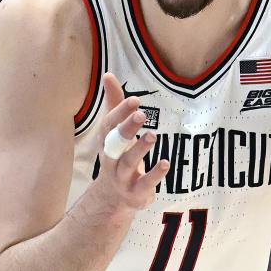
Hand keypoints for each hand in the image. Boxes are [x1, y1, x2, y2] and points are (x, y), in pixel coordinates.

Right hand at [92, 73, 168, 210]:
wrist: (112, 196)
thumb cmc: (117, 154)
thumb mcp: (114, 131)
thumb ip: (114, 103)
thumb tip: (108, 74)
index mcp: (105, 141)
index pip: (110, 125)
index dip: (120, 112)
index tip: (135, 100)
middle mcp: (110, 158)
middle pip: (116, 143)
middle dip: (126, 128)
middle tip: (141, 114)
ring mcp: (122, 177)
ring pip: (129, 162)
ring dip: (140, 148)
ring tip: (153, 135)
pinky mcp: (135, 192)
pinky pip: (144, 183)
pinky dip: (155, 174)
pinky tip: (166, 163)